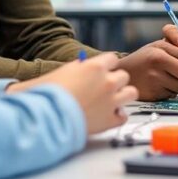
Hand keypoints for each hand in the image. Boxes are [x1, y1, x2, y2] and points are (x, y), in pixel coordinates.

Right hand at [7, 54, 136, 134]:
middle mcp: (107, 82)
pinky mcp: (110, 120)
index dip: (106, 66)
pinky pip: (124, 116)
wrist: (45, 117)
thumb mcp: (59, 72)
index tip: (101, 71)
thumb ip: (76, 68)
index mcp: (95, 67)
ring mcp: (111, 101)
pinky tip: (107, 117)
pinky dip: (117, 117)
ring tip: (111, 101)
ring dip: (122, 96)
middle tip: (103, 88)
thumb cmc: (45, 94)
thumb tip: (81, 67)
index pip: (112, 58)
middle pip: (124, 76)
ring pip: (131, 93)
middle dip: (115, 81)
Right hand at [116, 40, 177, 100]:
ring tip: (174, 81)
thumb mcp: (158, 47)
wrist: (123, 73)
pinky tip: (162, 87)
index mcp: (161, 49)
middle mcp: (157, 63)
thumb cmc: (144, 59)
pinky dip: (172, 92)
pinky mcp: (153, 93)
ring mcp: (155, 79)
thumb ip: (177, 48)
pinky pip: (173, 95)